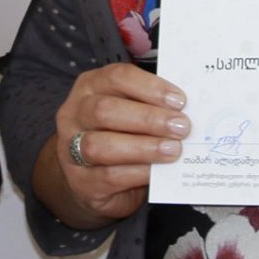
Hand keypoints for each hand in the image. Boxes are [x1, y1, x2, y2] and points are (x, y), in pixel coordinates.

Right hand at [38, 63, 188, 228]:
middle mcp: (74, 114)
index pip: (115, 77)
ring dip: (143, 147)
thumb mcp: (131, 112)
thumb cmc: (118, 136)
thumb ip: (151, 106)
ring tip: (173, 150)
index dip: (149, 87)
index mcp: (90, 87)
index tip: (179, 100)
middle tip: (181, 127)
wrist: (91, 180)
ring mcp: (71, 149)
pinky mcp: (81, 182)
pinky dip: (138, 172)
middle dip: (148, 118)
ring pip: (101, 145)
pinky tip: (158, 171)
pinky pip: (109, 176)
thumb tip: (186, 110)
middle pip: (105, 110)